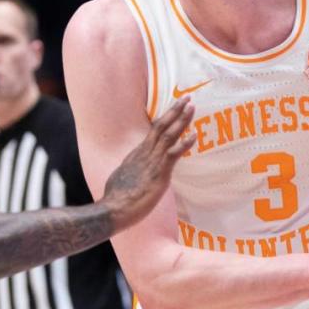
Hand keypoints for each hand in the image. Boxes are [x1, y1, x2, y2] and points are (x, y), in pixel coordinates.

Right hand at [102, 98, 195, 231]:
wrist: (113, 209)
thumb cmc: (116, 198)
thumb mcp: (121, 179)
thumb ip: (129, 172)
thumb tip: (128, 172)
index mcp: (137, 154)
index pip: (153, 132)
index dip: (166, 119)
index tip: (175, 109)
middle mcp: (144, 153)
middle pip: (161, 126)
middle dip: (175, 111)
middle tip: (187, 98)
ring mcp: (152, 161)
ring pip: (168, 135)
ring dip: (181, 120)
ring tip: (192, 107)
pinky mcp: (159, 173)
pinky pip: (173, 154)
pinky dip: (184, 144)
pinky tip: (195, 135)